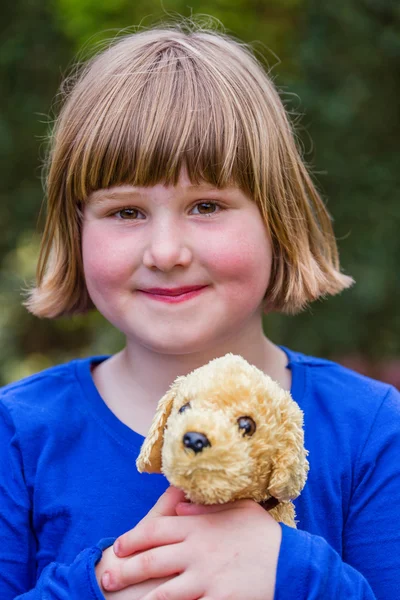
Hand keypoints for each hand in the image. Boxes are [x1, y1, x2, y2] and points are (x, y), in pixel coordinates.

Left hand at [101, 487, 281, 599]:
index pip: (156, 530)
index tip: (119, 546)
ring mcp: (206, 580)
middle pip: (152, 561)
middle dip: (125, 571)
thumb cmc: (264, 534)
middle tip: (107, 579)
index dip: (133, 539)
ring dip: (141, 598)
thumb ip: (206, 508)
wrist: (292, 563)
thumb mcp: (237, 509)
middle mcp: (197, 552)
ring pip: (163, 592)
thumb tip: (179, 509)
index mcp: (199, 527)